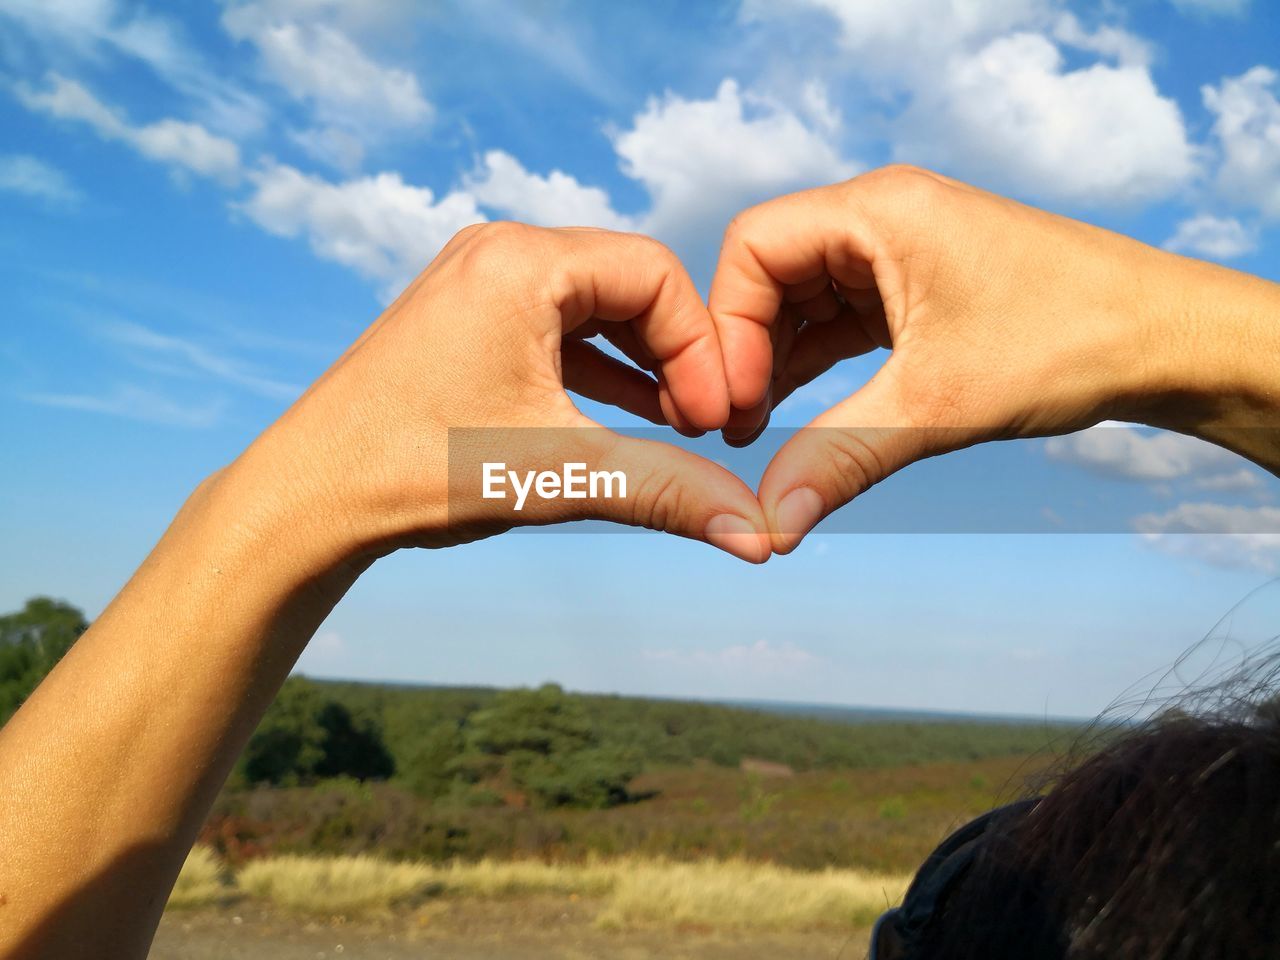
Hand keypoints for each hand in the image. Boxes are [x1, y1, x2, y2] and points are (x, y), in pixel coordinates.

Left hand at [240, 223, 770, 562]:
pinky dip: (595, 367)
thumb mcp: (558, 474)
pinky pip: (552, 326)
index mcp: (521, 262)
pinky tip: (626, 418)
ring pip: (592, 307)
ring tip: (675, 430)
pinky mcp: (462, 316)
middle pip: (629, 285)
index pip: (657, 277)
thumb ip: (668, 490)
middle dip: (676, 357)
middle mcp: (496, 251)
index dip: (704, 350)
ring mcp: (474, 280)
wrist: (305, 499)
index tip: (720, 424)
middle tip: (703, 430)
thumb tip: (760, 532)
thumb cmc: (417, 472)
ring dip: (641, 364)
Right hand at [709, 164, 1277, 552]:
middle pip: (770, 272)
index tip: (735, 405)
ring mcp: (900, 248)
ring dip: (777, 360)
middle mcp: (881, 217)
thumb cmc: (1067, 343)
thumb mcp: (937, 406)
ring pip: (803, 297)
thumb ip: (839, 457)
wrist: (1166, 340)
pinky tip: (798, 412)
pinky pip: (841, 315)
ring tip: (759, 432)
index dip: (727, 327)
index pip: (753, 248)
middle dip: (746, 349)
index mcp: (878, 210)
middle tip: (737, 429)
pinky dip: (814, 360)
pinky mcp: (918, 283)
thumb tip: (768, 526)